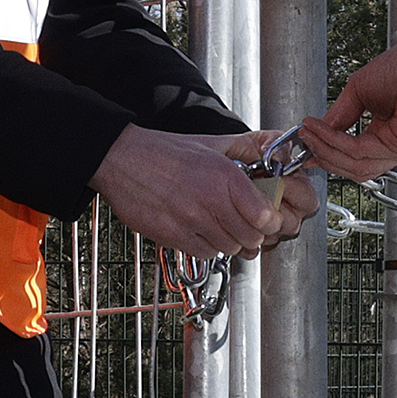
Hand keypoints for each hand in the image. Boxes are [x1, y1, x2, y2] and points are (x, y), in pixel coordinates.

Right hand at [92, 125, 295, 257]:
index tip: (264, 218)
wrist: (122, 160)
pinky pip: (205, 253)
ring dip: (229, 241)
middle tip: (243, 225)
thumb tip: (274, 158)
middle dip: (251, 234)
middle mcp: (211, 200)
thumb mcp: (212, 144)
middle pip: (251, 237)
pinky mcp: (173, 235)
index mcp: (225, 176)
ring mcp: (191, 220)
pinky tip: (200, 230)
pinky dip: (207, 246)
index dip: (269, 221)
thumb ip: (246, 153)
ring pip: (230, 248)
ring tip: (219, 225)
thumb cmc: (165, 152)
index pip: (266, 216)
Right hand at [298, 38, 396, 180]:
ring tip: (310, 134)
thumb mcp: (360, 91)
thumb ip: (341, 114)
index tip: (309, 148)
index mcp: (391, 135)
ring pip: (356, 164)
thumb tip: (321, 130)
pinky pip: (360, 151)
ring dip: (327, 149)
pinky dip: (336, 141)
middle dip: (325, 155)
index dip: (330, 155)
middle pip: (355, 168)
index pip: (358, 157)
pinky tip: (323, 130)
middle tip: (306, 141)